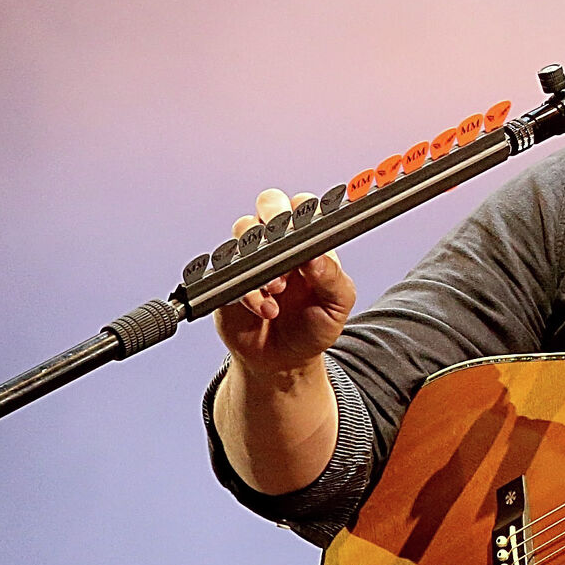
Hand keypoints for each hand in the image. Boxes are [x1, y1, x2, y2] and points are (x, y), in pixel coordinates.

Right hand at [213, 188, 356, 380]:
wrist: (284, 361)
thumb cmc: (314, 327)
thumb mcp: (336, 305)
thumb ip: (332, 278)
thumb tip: (318, 254)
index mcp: (308, 243)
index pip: (303, 207)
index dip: (303, 209)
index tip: (305, 226)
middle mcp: (278, 245)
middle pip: (268, 203)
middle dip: (273, 215)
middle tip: (281, 242)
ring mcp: (252, 260)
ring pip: (243, 232)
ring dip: (260, 258)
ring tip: (277, 290)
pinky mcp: (229, 280)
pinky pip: (228, 271)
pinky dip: (248, 291)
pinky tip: (265, 309)